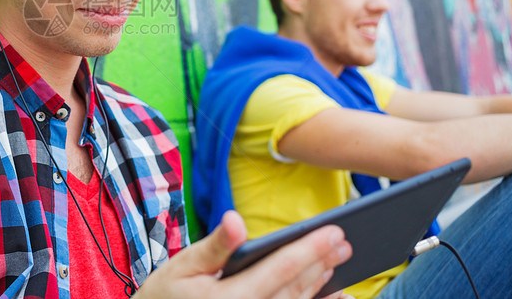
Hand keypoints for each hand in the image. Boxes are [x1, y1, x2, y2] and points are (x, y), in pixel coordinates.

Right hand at [134, 210, 352, 298]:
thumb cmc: (168, 294)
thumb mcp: (184, 265)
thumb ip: (215, 245)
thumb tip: (236, 220)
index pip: (280, 270)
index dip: (309, 248)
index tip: (334, 231)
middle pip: (296, 288)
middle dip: (322, 262)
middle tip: (344, 241)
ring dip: (322, 284)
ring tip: (340, 260)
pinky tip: (338, 296)